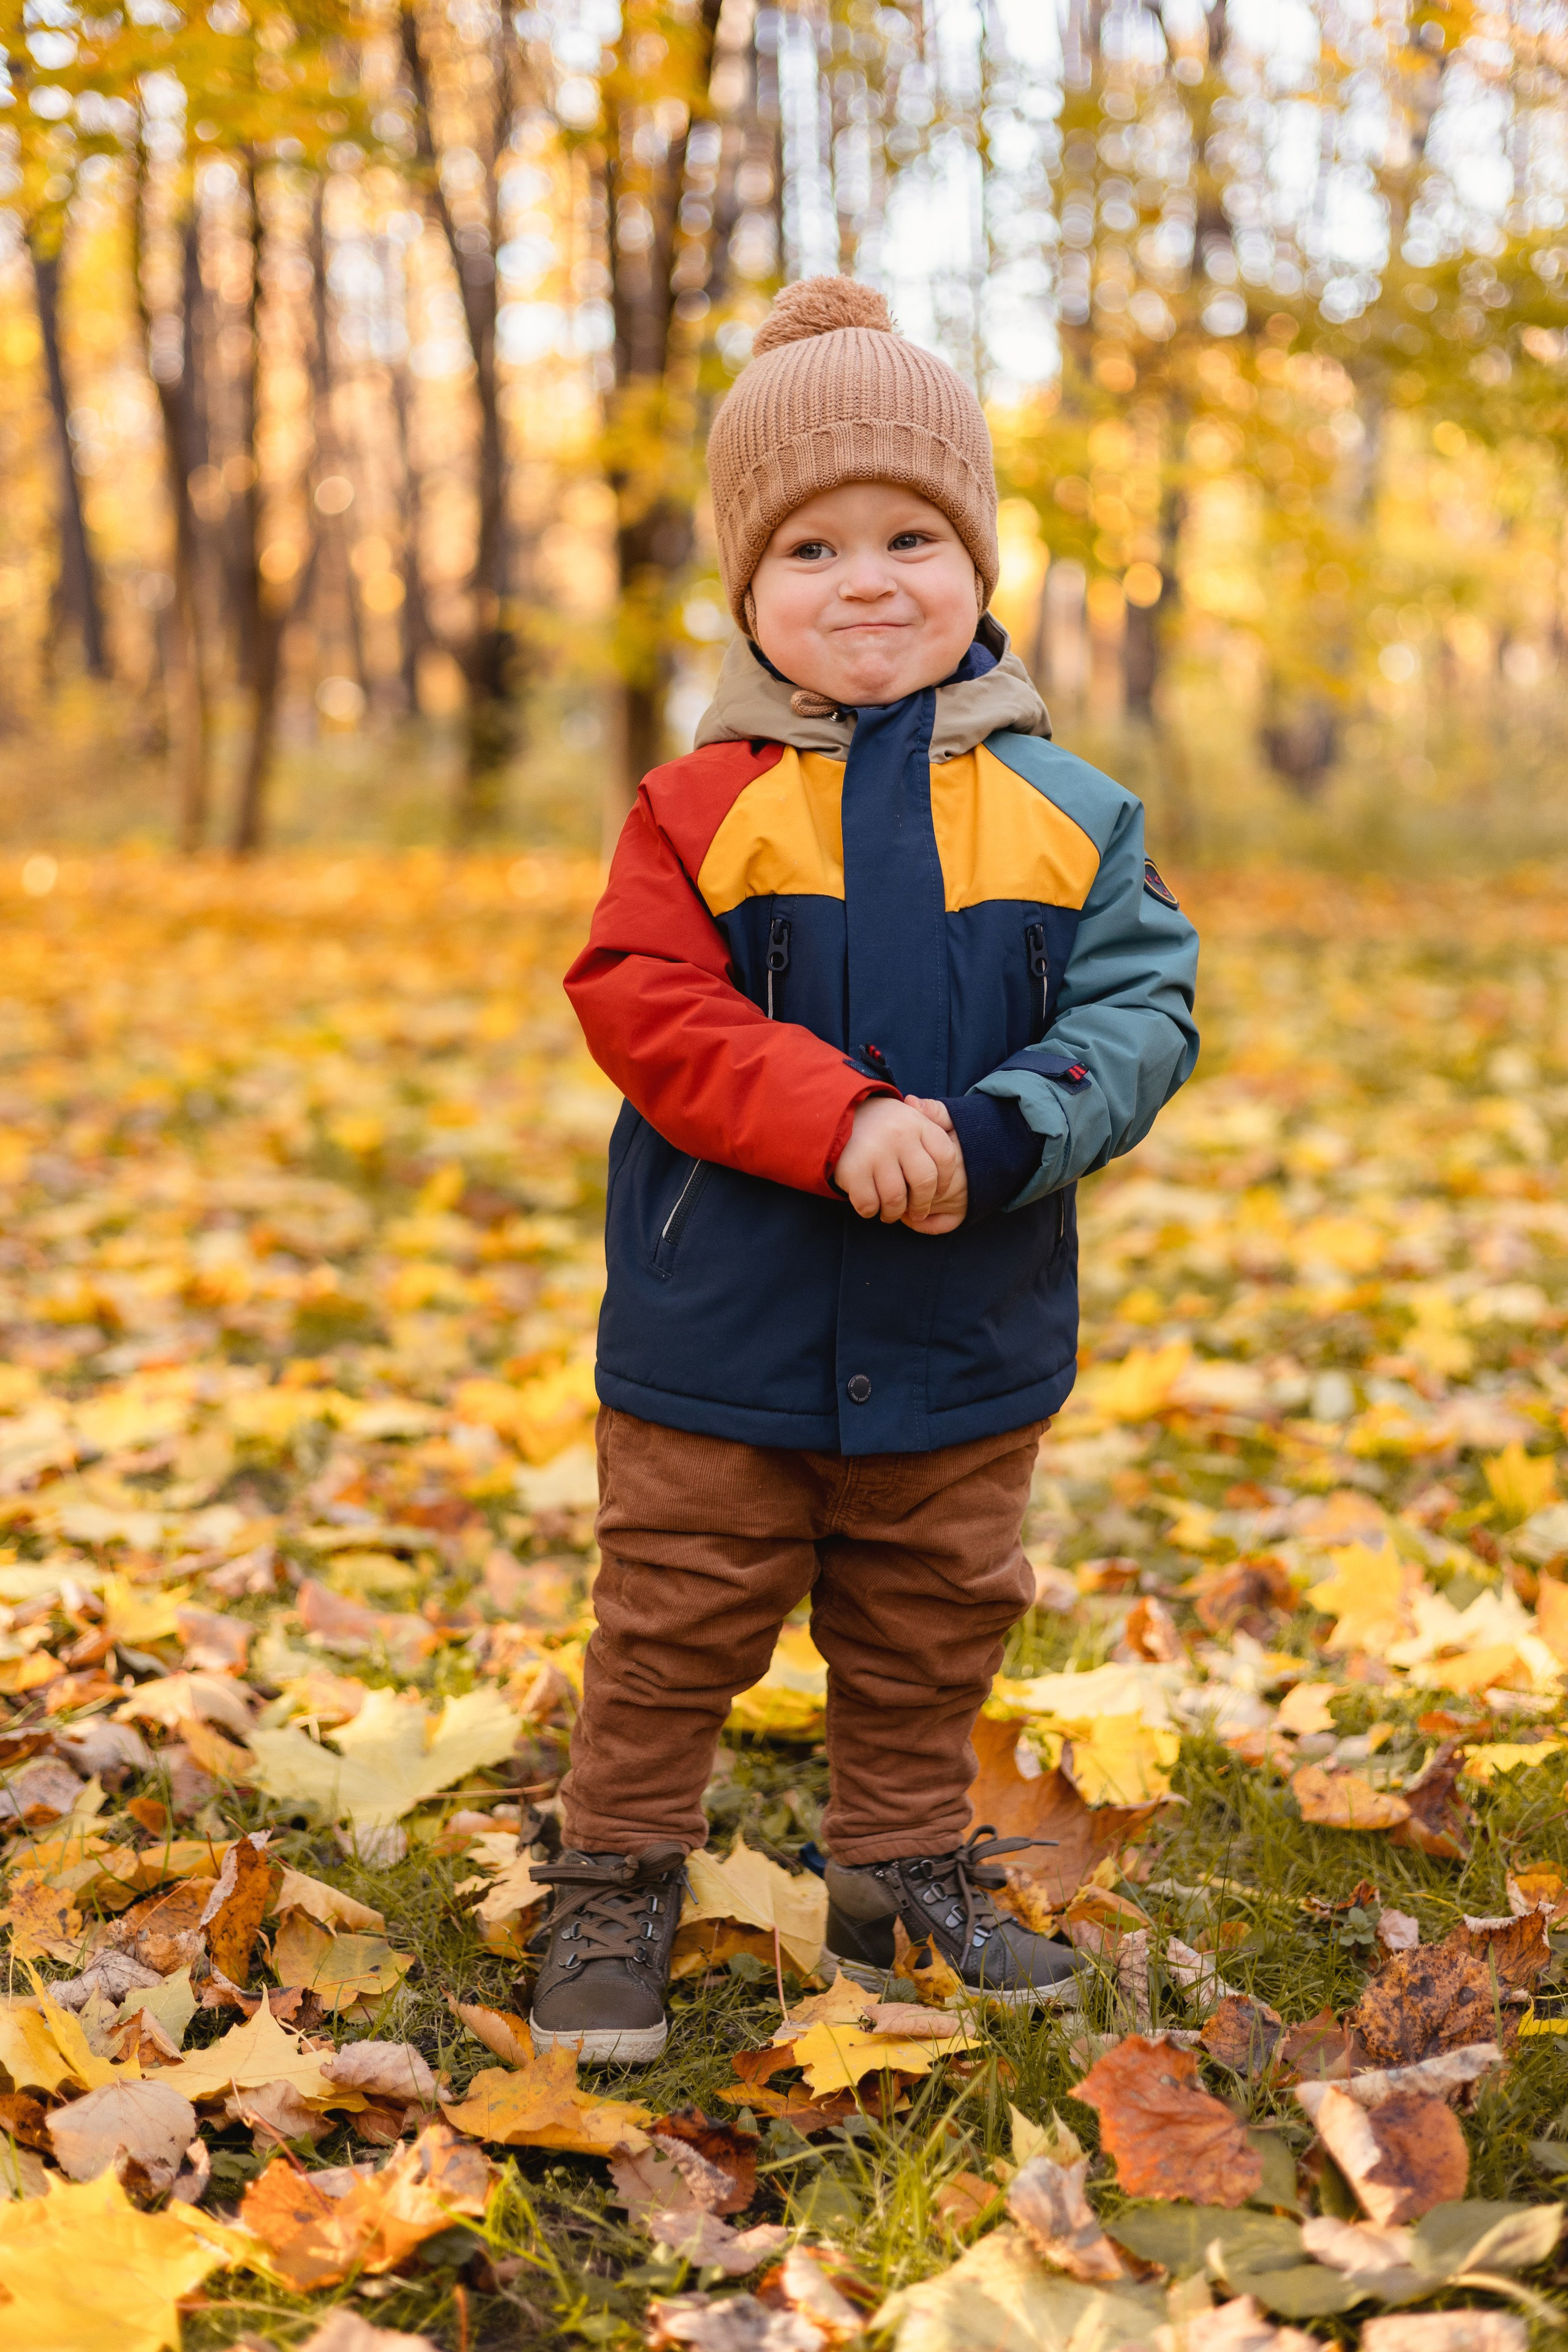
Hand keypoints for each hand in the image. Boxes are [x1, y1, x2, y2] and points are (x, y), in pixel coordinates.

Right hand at [833, 1095, 958, 1223]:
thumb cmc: (880, 1123)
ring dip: (894, 1213)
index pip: (945, 1157)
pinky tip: (870, 1205)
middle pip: (924, 1183)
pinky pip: (869, 1204)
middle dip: (922, 1205)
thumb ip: (934, 1118)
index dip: (944, 1181)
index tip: (936, 1191)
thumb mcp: (908, 1114)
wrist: (834, 1114)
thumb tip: (950, 1127)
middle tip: (916, 1212)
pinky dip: (870, 1211)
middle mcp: (898, 1135)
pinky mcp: (852, 1169)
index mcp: (916, 1122)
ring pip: (896, 1199)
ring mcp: (875, 1152)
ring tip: (890, 1212)